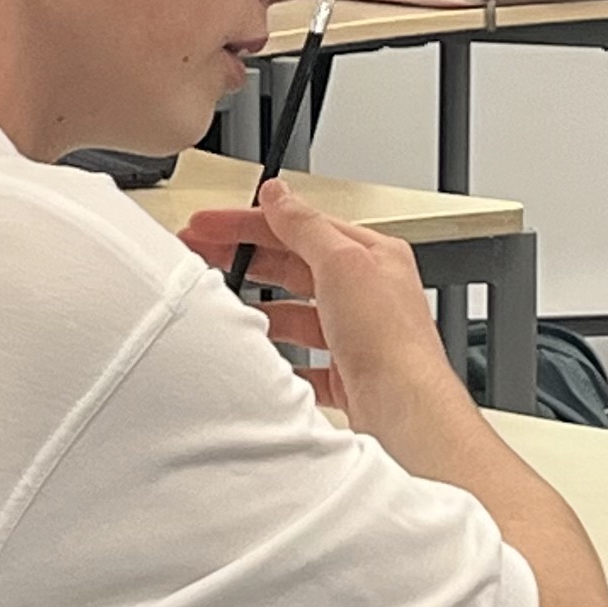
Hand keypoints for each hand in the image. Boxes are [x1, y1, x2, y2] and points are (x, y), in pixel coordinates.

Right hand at [180, 183, 462, 442]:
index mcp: (372, 257)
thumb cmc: (391, 339)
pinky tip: (261, 354)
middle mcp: (368, 294)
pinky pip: (304, 362)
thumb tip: (280, 196)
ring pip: (297, 314)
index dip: (251, 223)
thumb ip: (306, 227)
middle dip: (246, 258)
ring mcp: (357, 336)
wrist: (404, 410)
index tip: (210, 224)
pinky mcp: (348, 375)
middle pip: (294, 266)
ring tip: (224, 304)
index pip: (302, 227)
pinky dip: (280, 357)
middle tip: (203, 255)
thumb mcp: (343, 263)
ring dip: (261, 308)